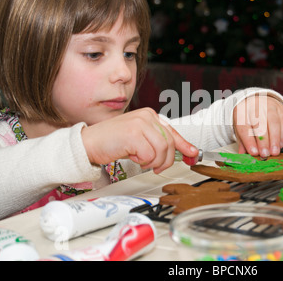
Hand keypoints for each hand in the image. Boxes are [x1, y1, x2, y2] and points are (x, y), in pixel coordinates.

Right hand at [81, 108, 197, 173]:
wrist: (89, 143)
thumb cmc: (113, 142)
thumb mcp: (139, 140)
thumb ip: (158, 143)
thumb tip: (181, 152)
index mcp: (150, 115)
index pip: (172, 131)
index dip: (185, 145)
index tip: (193, 154)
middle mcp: (146, 116)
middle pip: (169, 143)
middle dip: (165, 160)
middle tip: (155, 167)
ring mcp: (140, 123)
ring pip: (162, 150)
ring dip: (153, 162)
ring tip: (140, 160)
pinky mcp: (133, 134)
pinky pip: (149, 155)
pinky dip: (142, 161)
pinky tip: (133, 157)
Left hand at [233, 95, 282, 156]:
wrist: (257, 101)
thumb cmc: (248, 116)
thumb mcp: (240, 127)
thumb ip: (242, 141)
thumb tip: (244, 154)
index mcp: (241, 111)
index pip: (244, 127)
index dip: (249, 141)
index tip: (253, 152)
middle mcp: (255, 106)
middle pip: (260, 124)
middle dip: (263, 141)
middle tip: (265, 154)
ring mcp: (269, 106)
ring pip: (273, 122)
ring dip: (274, 139)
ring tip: (274, 151)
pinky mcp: (280, 109)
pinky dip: (282, 135)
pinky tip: (279, 144)